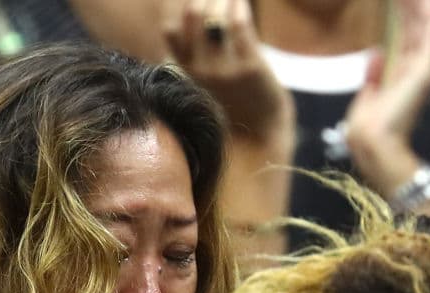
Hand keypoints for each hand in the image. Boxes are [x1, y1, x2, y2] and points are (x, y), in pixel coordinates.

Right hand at [163, 0, 293, 141]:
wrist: (258, 142)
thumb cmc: (232, 110)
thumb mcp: (203, 86)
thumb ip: (193, 60)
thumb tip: (181, 30)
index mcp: (186, 74)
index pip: (171, 31)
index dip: (185, 14)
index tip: (200, 6)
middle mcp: (200, 71)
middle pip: (192, 15)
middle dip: (206, 0)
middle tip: (218, 0)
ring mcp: (224, 70)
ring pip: (215, 17)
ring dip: (223, 1)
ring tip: (232, 1)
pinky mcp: (250, 68)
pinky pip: (239, 26)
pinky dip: (239, 8)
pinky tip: (242, 5)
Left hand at [345, 0, 429, 195]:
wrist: (373, 142)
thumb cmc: (367, 124)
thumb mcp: (368, 94)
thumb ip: (374, 75)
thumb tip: (376, 54)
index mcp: (400, 76)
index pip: (403, 40)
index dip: (402, 19)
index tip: (399, 1)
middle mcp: (413, 71)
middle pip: (414, 31)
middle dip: (411, 9)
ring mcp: (420, 70)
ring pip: (423, 31)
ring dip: (423, 10)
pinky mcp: (423, 72)